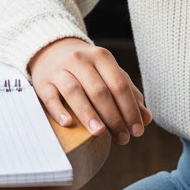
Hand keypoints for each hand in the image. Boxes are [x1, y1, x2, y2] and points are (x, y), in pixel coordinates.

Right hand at [29, 38, 151, 144]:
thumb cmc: (87, 68)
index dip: (130, 109)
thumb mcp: (108, 73)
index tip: (137, 131)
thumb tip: (146, 118)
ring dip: (88, 113)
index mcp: (101, 57)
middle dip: (113, 117)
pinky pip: (50, 96)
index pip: (119, 84)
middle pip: (99, 90)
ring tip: (100, 133)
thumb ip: (128, 93)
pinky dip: (59, 110)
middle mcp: (80, 59)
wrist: (51, 50)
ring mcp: (59, 69)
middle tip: (123, 139)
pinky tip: (68, 123)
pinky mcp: (43, 82)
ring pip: (74, 91)